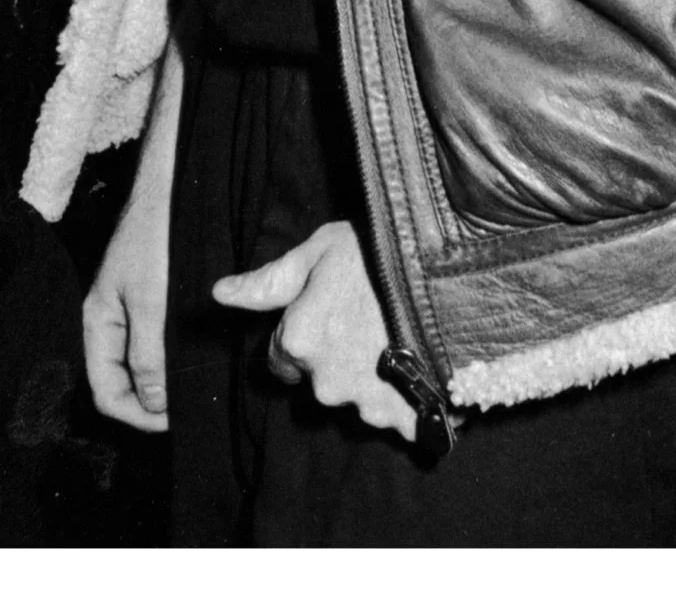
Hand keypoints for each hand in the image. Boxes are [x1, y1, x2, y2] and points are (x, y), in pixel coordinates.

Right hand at [83, 37, 181, 430]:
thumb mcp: (150, 301)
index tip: (173, 420)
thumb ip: (147, 356)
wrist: (172, 185)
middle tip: (189, 407)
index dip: (137, 416)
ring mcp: (131, 309)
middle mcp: (110, 321)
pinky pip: (156, 344)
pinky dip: (172, 359)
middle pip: (122, 384)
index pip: (105, 393)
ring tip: (196, 384)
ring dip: (164, 382)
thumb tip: (154, 406)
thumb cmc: (155, 238)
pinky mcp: (152, 298)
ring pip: (141, 365)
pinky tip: (196, 356)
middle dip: (151, 403)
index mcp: (96, 323)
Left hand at [211, 219, 416, 439]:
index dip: (303, 333)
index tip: (329, 312)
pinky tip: (423, 363)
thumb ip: (268, 281)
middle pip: (321, 379)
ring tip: (402, 336)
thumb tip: (220, 294)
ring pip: (359, 398)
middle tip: (369, 319)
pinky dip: (408, 398)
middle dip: (337, 357)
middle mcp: (326, 383)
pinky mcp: (408, 423)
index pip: (280, 358)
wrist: (455, 282)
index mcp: (298, 341)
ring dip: (373, 376)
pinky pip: (399, 417)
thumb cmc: (382, 257)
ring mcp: (368, 407)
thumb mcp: (319, 252)